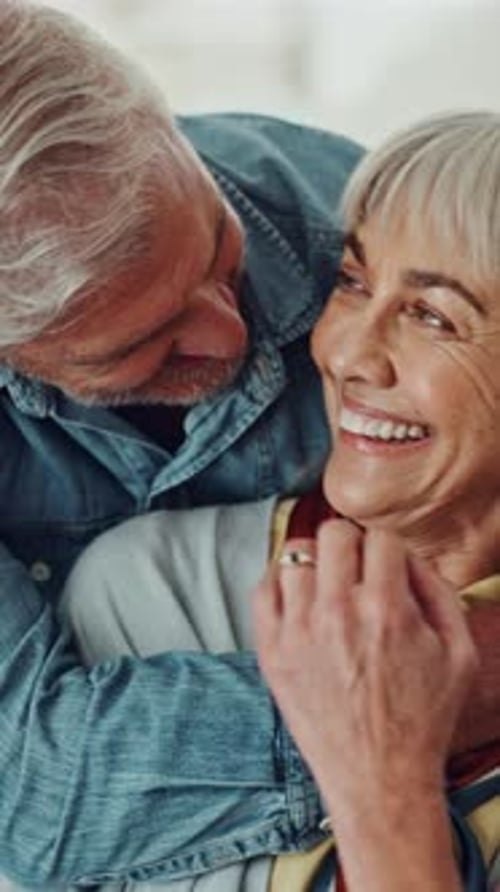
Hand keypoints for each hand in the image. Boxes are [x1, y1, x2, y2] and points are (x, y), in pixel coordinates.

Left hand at [253, 520, 477, 812]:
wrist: (379, 781)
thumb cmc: (422, 720)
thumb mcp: (459, 654)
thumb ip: (440, 592)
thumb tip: (408, 557)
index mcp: (387, 610)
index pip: (380, 539)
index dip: (389, 551)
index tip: (387, 569)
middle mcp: (338, 613)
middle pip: (334, 534)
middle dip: (351, 544)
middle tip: (357, 569)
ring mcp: (298, 632)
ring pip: (295, 555)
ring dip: (315, 563)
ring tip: (327, 585)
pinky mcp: (272, 653)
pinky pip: (262, 590)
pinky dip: (279, 583)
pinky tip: (299, 600)